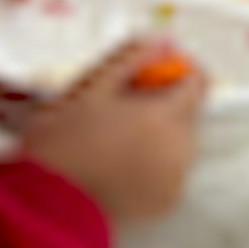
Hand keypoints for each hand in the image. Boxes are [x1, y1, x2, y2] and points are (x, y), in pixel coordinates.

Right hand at [0, 47, 204, 223]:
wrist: (50, 204)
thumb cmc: (63, 146)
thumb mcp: (92, 88)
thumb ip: (132, 59)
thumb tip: (162, 43)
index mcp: (164, 117)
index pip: (198, 82)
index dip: (178, 70)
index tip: (156, 70)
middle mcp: (180, 149)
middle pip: (190, 113)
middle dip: (164, 103)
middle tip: (122, 106)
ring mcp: (176, 179)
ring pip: (182, 143)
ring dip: (160, 134)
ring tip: (116, 138)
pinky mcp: (167, 203)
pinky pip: (171, 173)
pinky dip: (155, 165)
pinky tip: (121, 164)